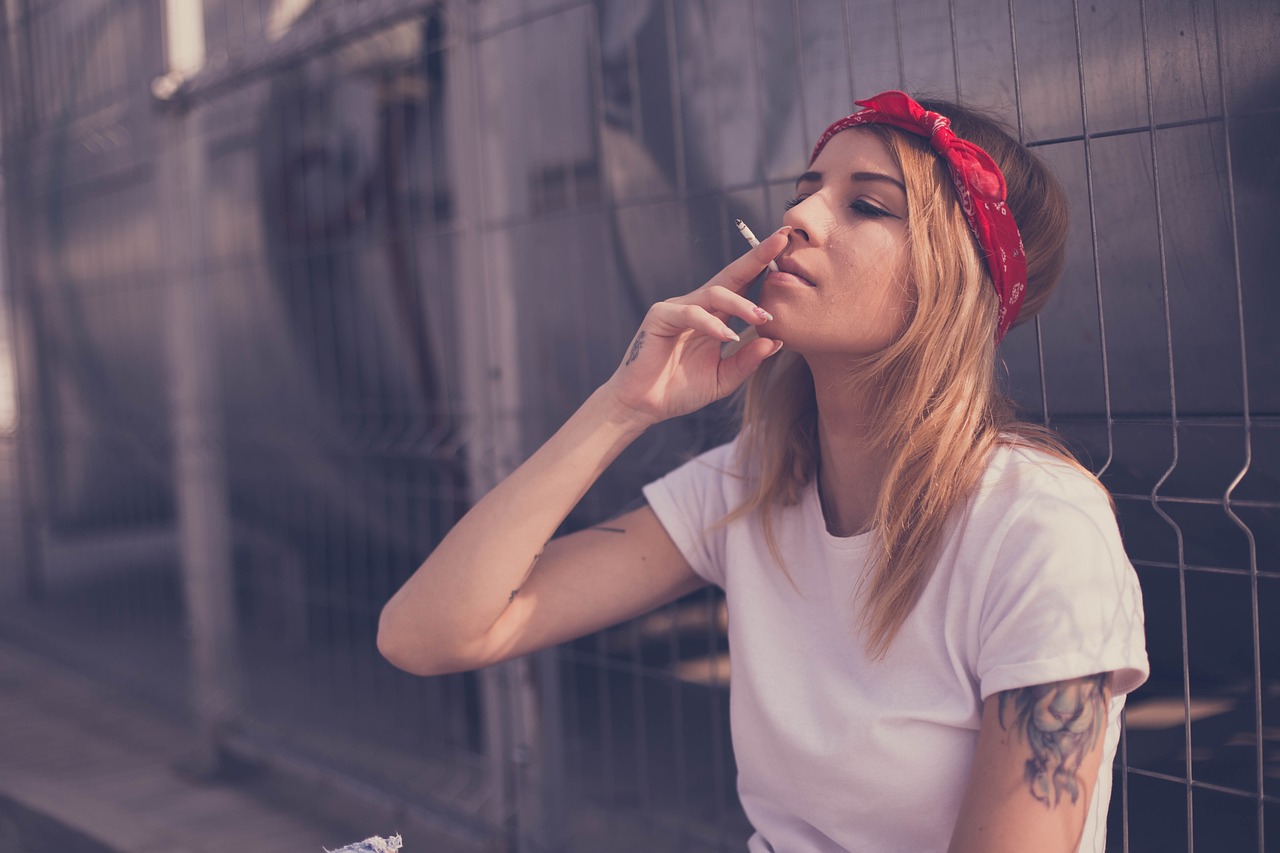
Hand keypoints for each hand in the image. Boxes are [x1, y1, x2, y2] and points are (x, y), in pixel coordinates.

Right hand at [604, 226, 790, 426]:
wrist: (645, 406)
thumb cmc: (681, 390)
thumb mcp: (724, 378)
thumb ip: (747, 361)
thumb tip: (776, 341)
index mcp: (715, 316)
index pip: (744, 285)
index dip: (764, 266)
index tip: (788, 245)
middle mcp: (698, 306)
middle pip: (732, 276)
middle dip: (757, 257)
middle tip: (781, 242)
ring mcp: (678, 308)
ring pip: (714, 293)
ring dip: (740, 304)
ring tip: (761, 317)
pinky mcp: (660, 317)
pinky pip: (690, 313)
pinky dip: (710, 323)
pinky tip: (726, 336)